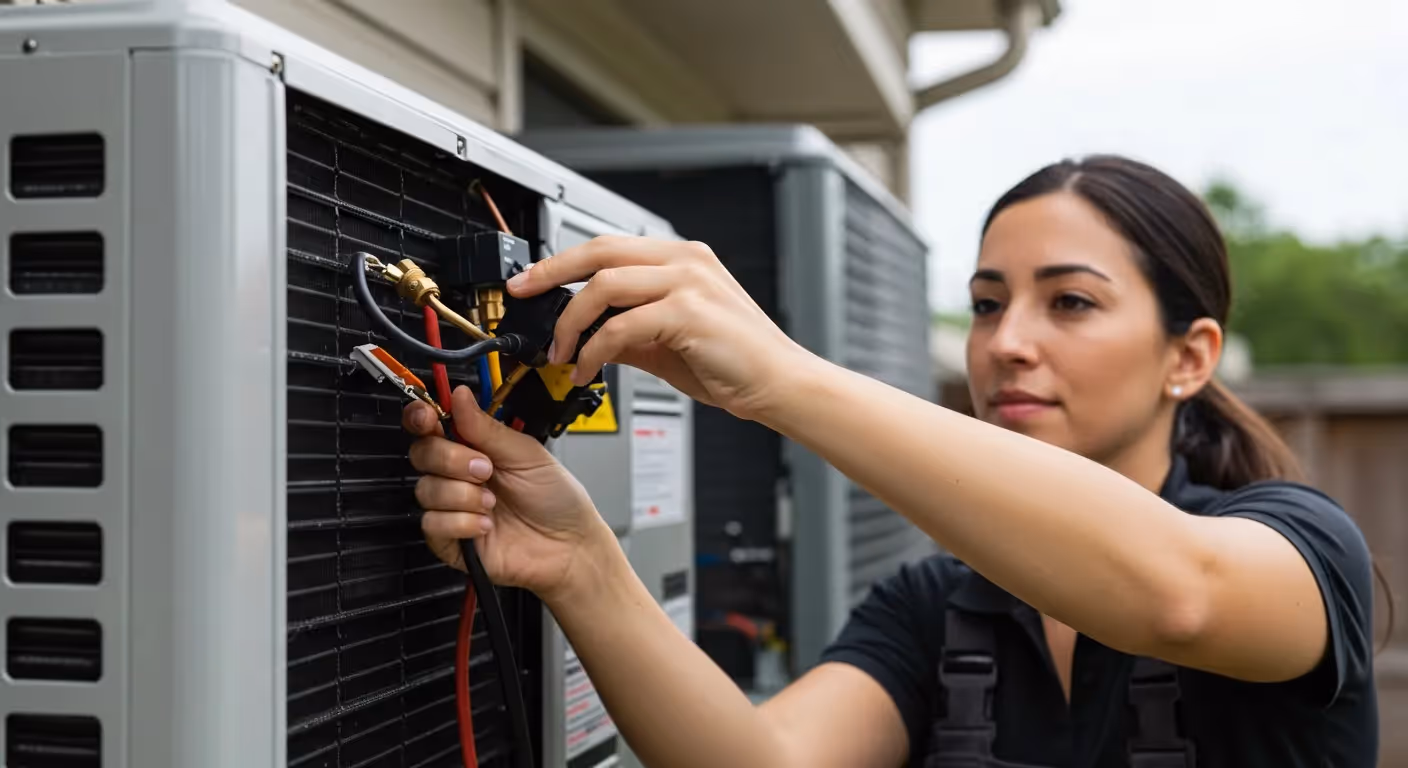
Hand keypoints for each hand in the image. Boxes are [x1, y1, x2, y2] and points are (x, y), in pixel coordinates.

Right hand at [404, 385, 614, 600]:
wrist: (569, 545)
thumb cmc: (555, 498)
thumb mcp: (526, 454)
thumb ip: (486, 428)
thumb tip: (459, 394)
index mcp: (474, 447)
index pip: (431, 426)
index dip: (422, 417)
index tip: (429, 418)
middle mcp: (457, 475)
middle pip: (422, 454)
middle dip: (451, 459)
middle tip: (486, 470)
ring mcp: (452, 507)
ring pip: (425, 490)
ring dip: (463, 495)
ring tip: (493, 504)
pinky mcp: (450, 540)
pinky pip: (432, 524)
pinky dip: (462, 522)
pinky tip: (487, 525)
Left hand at [506, 236, 815, 421]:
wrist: (779, 384)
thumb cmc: (735, 363)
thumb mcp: (669, 342)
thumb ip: (628, 332)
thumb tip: (585, 336)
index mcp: (682, 259)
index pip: (608, 246)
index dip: (563, 263)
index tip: (532, 282)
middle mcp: (685, 261)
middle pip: (600, 251)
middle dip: (551, 273)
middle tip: (522, 294)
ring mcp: (689, 282)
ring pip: (606, 284)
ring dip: (571, 321)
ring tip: (561, 352)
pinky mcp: (690, 312)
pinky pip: (622, 326)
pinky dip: (595, 350)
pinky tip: (588, 369)